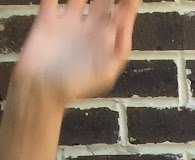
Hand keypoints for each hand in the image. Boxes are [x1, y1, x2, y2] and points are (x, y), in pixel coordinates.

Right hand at [14, 0, 139, 107]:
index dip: (128, 4)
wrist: (40, 90)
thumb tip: (124, 23)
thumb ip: (117, 51)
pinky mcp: (47, 19)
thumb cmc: (75, 87)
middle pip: (102, 2)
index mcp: (105, 43)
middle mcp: (89, 30)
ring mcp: (68, 23)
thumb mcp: (103, 74)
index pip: (121, 17)